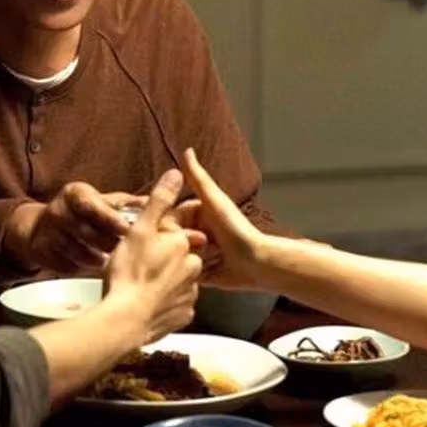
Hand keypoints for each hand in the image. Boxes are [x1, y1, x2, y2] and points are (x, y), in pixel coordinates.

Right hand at [15, 182, 145, 273]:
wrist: (40, 227)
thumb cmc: (83, 213)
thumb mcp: (101, 202)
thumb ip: (128, 204)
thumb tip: (156, 202)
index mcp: (75, 193)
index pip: (93, 206)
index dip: (112, 219)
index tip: (130, 231)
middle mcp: (58, 210)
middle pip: (88, 232)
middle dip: (110, 244)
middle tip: (129, 254)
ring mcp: (47, 232)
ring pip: (79, 252)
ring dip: (99, 260)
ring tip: (114, 265)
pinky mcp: (40, 252)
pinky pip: (68, 266)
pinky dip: (83, 270)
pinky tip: (95, 273)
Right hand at [104, 169, 203, 342]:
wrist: (125, 322)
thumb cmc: (129, 273)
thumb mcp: (140, 229)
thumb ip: (159, 201)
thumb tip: (176, 172)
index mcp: (183, 244)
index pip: (174, 235)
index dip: (156, 240)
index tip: (140, 249)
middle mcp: (193, 267)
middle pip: (178, 258)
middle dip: (163, 261)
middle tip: (139, 268)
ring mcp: (190, 294)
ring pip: (178, 282)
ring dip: (164, 283)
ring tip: (141, 288)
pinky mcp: (184, 316)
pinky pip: (176, 305)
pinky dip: (165, 305)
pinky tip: (148, 305)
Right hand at [179, 147, 271, 290]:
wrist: (257, 262)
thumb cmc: (237, 230)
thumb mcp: (214, 200)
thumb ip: (198, 178)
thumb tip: (187, 150)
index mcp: (196, 213)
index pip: (168, 218)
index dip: (168, 226)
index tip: (178, 232)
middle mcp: (195, 232)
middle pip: (169, 240)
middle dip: (180, 246)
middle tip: (204, 247)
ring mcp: (198, 253)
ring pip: (175, 259)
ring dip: (186, 262)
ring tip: (209, 259)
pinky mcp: (201, 273)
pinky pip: (184, 275)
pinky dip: (188, 276)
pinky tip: (202, 274)